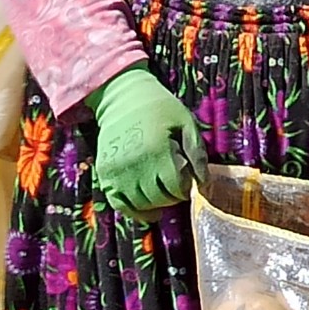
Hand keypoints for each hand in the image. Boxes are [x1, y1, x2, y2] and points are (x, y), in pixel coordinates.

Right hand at [86, 64, 208, 220]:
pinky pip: (119, 205)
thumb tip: (204, 183)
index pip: (176, 187)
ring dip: (156, 205)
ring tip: (164, 192)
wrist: (123, 98)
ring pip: (140, 205)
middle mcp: (134, 165)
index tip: (189, 180)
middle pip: (158, 199)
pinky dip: (135, 211)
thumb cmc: (161, 109)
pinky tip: (148, 208)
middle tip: (177, 185)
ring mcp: (115, 172)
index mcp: (157, 150)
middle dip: (173, 197)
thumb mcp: (186, 124)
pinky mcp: (104, 175)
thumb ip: (197, 154)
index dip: (186, 188)